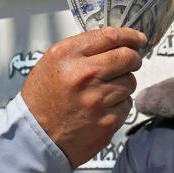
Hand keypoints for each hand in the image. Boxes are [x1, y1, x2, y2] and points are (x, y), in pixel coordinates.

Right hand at [21, 28, 145, 167]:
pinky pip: (127, 104)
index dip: (130, 36)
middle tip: (130, 61)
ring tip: (104, 90)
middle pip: (128, 58)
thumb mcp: (51, 62)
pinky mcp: (107, 121)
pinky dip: (119, 104)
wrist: (35, 136)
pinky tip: (102, 108)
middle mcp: (84, 75)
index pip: (110, 36)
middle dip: (133, 58)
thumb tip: (118, 42)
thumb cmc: (43, 97)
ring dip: (123, 83)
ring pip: (130, 81)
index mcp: (67, 56)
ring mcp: (98, 100)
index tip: (138, 39)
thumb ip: (82, 49)